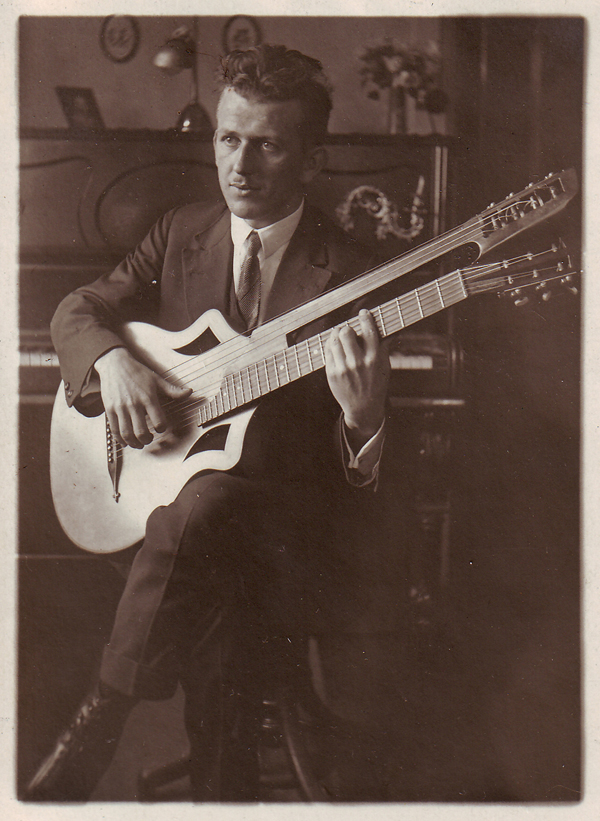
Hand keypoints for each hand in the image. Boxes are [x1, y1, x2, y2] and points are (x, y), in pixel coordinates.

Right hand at [94, 347, 191, 448]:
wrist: (114, 364)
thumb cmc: (137, 372)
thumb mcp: (157, 379)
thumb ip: (172, 389)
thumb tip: (189, 392)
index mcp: (148, 398)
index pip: (158, 421)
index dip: (162, 428)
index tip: (160, 427)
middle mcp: (134, 404)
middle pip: (141, 432)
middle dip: (147, 440)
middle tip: (149, 439)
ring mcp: (120, 408)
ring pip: (127, 433)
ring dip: (134, 443)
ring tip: (139, 443)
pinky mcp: (109, 409)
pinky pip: (114, 430)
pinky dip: (120, 439)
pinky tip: (126, 441)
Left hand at [325, 309, 389, 448]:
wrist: (364, 408)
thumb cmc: (376, 385)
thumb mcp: (385, 366)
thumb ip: (383, 347)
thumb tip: (386, 330)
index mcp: (374, 359)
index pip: (369, 331)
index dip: (365, 318)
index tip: (363, 313)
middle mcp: (358, 363)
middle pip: (347, 333)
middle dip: (347, 328)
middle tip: (348, 329)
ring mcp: (343, 368)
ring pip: (335, 341)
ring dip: (336, 334)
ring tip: (339, 334)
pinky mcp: (332, 373)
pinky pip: (328, 352)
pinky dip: (331, 345)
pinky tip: (334, 345)